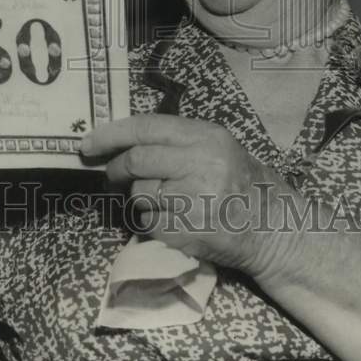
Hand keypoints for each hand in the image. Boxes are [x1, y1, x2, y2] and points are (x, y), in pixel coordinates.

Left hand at [81, 114, 303, 281]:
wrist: (272, 226)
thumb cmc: (239, 181)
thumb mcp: (215, 146)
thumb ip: (174, 141)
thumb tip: (121, 143)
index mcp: (205, 136)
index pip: (146, 127)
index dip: (111, 134)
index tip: (88, 143)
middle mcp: (200, 164)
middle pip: (137, 161)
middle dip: (117, 169)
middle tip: (112, 175)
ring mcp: (194, 200)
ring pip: (140, 195)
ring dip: (141, 200)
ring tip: (165, 201)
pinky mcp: (189, 232)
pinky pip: (150, 224)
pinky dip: (154, 224)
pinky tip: (176, 221)